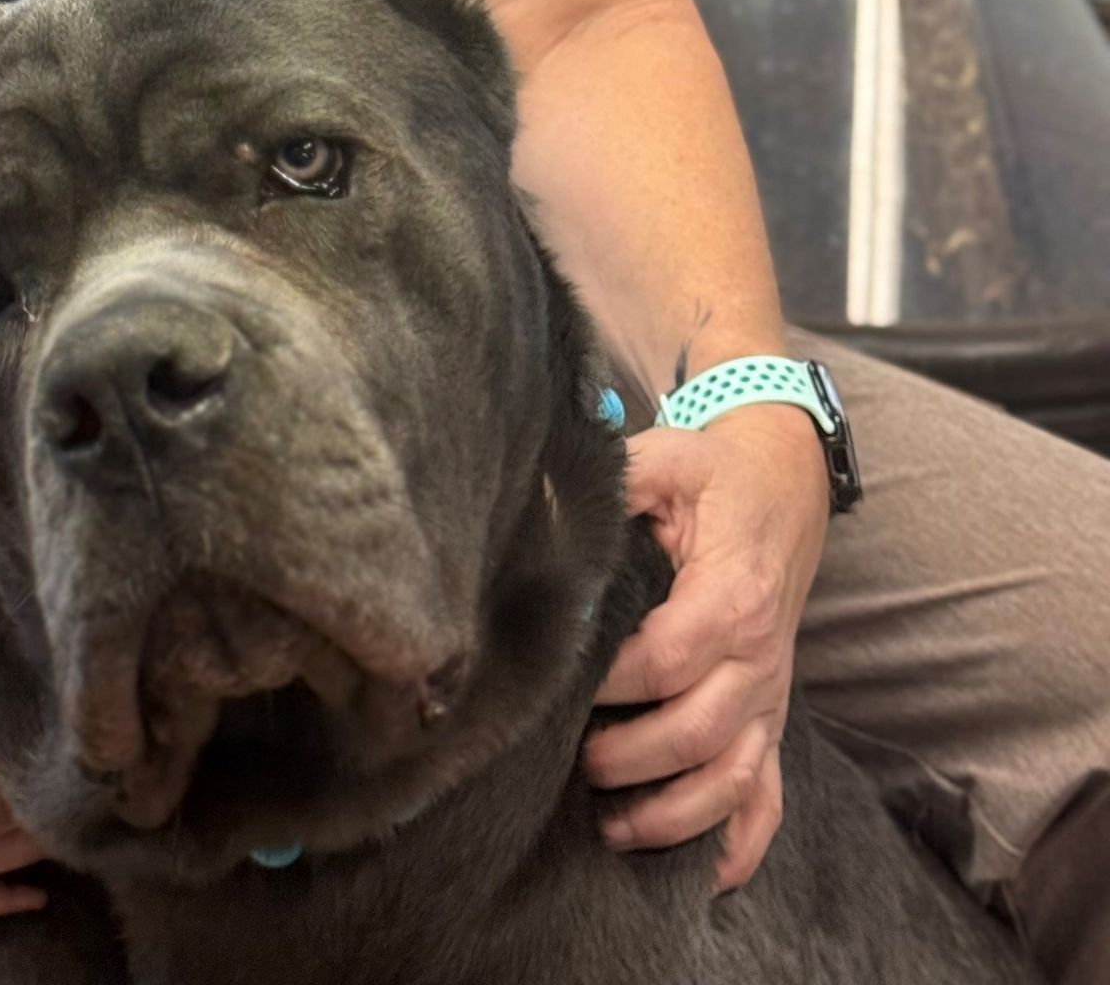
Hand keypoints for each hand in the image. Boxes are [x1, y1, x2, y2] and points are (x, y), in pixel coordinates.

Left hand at [583, 405, 830, 890]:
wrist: (785, 486)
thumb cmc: (716, 476)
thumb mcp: (668, 458)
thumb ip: (618, 479)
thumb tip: (548, 500)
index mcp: (733, 596)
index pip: (667, 660)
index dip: (610, 681)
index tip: (560, 684)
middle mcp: (761, 659)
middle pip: (698, 732)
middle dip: (630, 758)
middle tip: (571, 760)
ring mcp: (770, 697)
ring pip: (733, 778)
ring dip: (674, 814)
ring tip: (610, 825)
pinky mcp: (771, 718)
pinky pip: (769, 796)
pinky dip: (741, 843)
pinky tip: (702, 874)